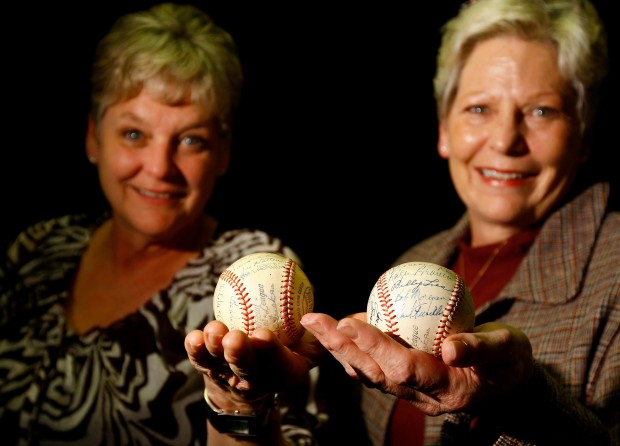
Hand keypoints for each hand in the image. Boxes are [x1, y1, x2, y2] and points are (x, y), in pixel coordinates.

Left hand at [184, 320, 324, 409]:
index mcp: (281, 372)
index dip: (268, 350)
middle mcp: (253, 376)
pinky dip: (195, 348)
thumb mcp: (308, 352)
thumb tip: (335, 320)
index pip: (276, 362)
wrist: (251, 383)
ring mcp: (227, 373)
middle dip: (239, 353)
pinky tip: (193, 335)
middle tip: (235, 336)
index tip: (263, 334)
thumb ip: (319, 338)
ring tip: (211, 331)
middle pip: (245, 366)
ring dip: (213, 347)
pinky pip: (199, 358)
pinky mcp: (207, 368)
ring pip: (219, 362)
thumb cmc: (285, 356)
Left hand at [300, 312, 533, 415]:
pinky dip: (352, 349)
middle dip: (342, 347)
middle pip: (374, 374)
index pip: (404, 369)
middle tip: (315, 320)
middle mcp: (423, 397)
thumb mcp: (509, 348)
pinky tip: (337, 328)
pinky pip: (373, 368)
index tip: (350, 321)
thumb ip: (483, 348)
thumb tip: (452, 346)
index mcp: (448, 390)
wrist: (509, 381)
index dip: (375, 346)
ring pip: (368, 373)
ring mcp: (412, 393)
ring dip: (339, 349)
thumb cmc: (511, 360)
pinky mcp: (406, 383)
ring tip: (316, 324)